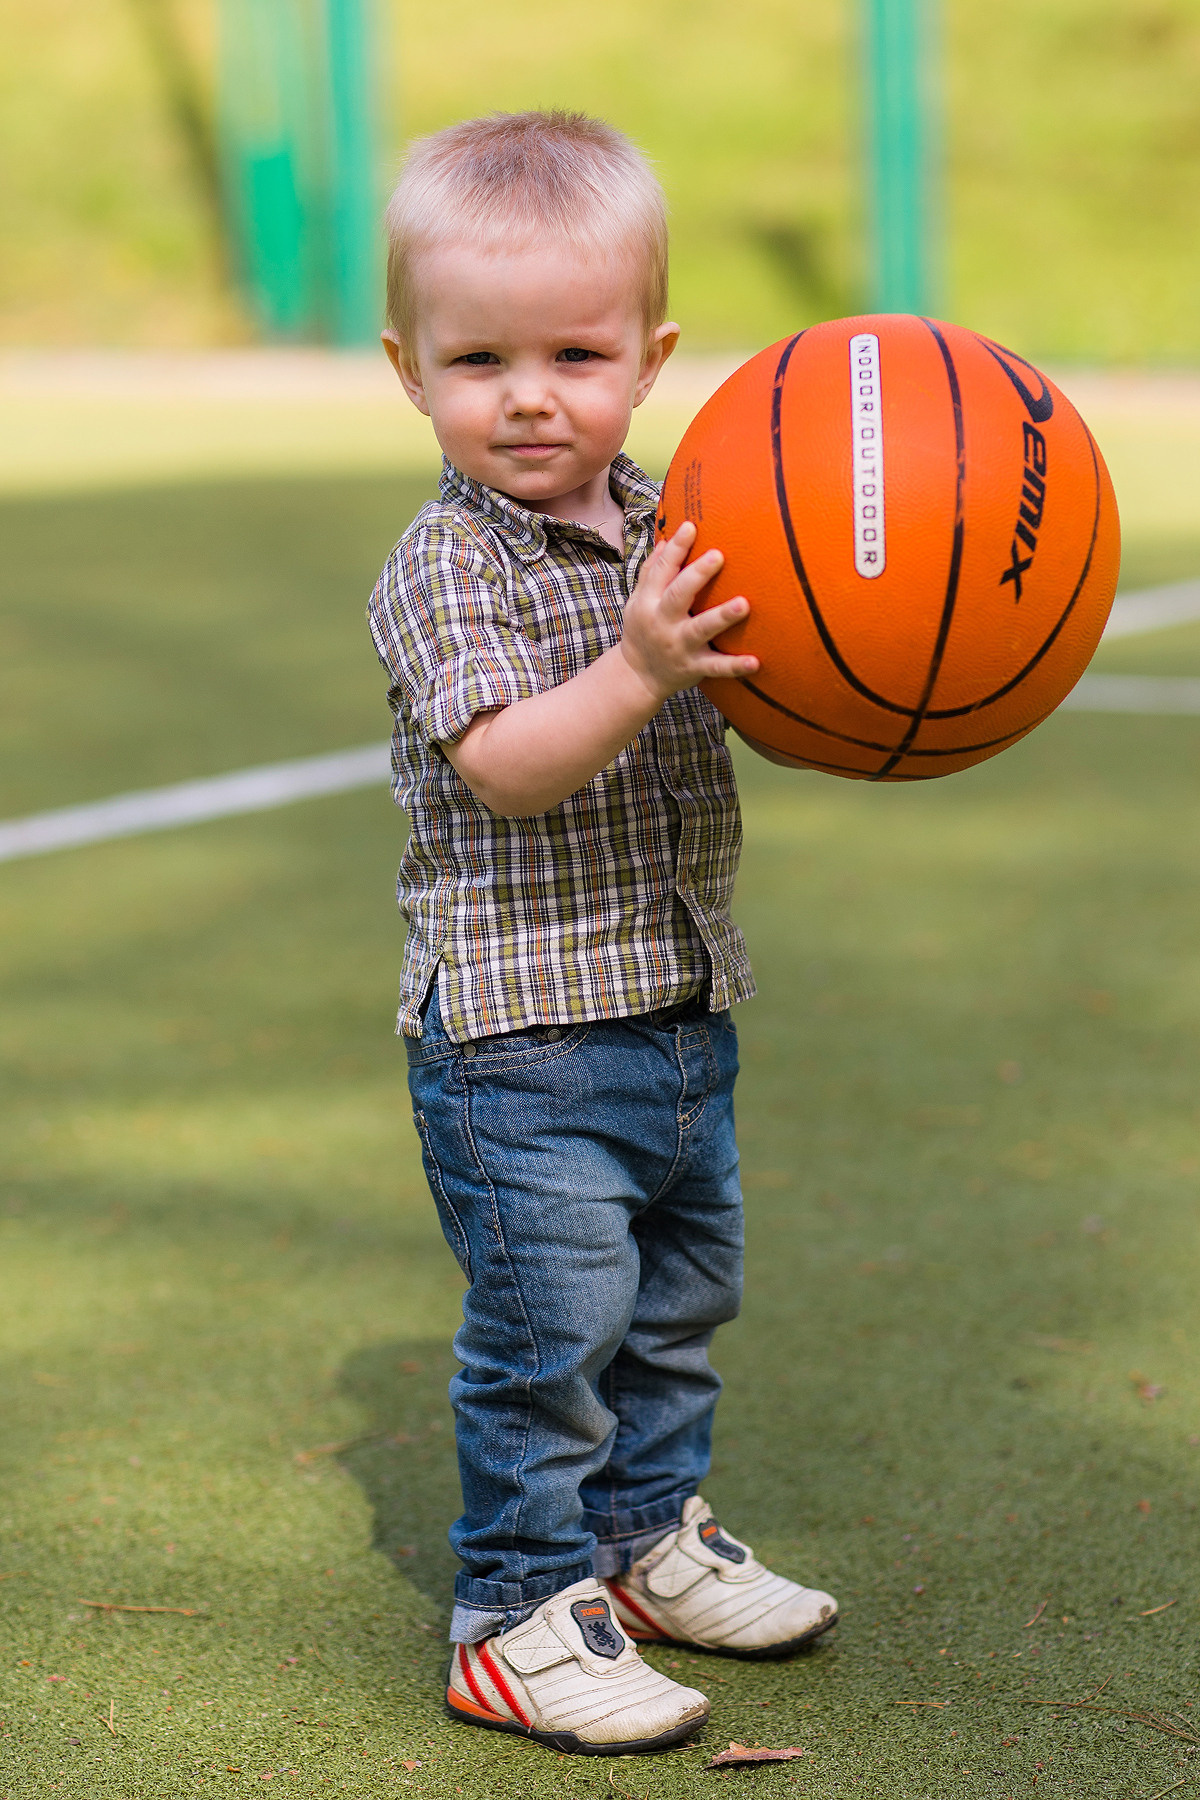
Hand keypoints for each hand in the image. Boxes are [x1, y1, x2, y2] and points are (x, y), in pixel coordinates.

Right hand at [620, 522, 759, 702]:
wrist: (637, 676)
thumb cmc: (643, 630)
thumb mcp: (638, 600)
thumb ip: (652, 572)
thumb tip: (666, 539)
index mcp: (649, 602)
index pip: (661, 571)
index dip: (676, 549)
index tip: (690, 526)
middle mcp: (663, 622)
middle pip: (678, 595)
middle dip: (697, 576)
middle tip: (718, 555)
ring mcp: (679, 646)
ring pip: (701, 630)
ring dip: (722, 617)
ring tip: (744, 604)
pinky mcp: (694, 667)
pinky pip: (716, 667)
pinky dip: (735, 666)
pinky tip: (755, 661)